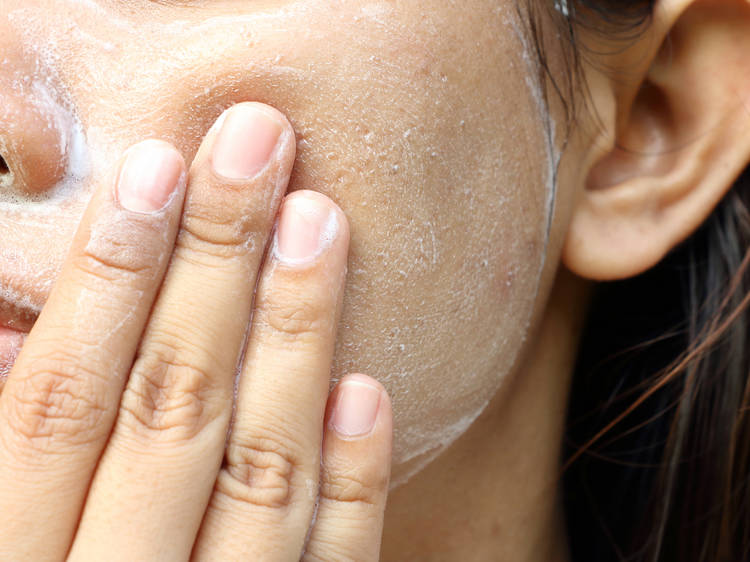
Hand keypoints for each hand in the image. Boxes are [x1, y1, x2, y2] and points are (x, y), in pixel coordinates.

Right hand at [0, 102, 391, 560]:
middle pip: (170, 406)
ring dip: (296, 341)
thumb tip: (22, 335)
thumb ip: (11, 447)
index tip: (159, 166)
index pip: (62, 396)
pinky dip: (349, 485)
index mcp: (11, 555)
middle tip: (260, 148)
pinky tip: (368, 389)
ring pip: (258, 470)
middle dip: (216, 266)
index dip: (108, 274)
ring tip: (323, 225)